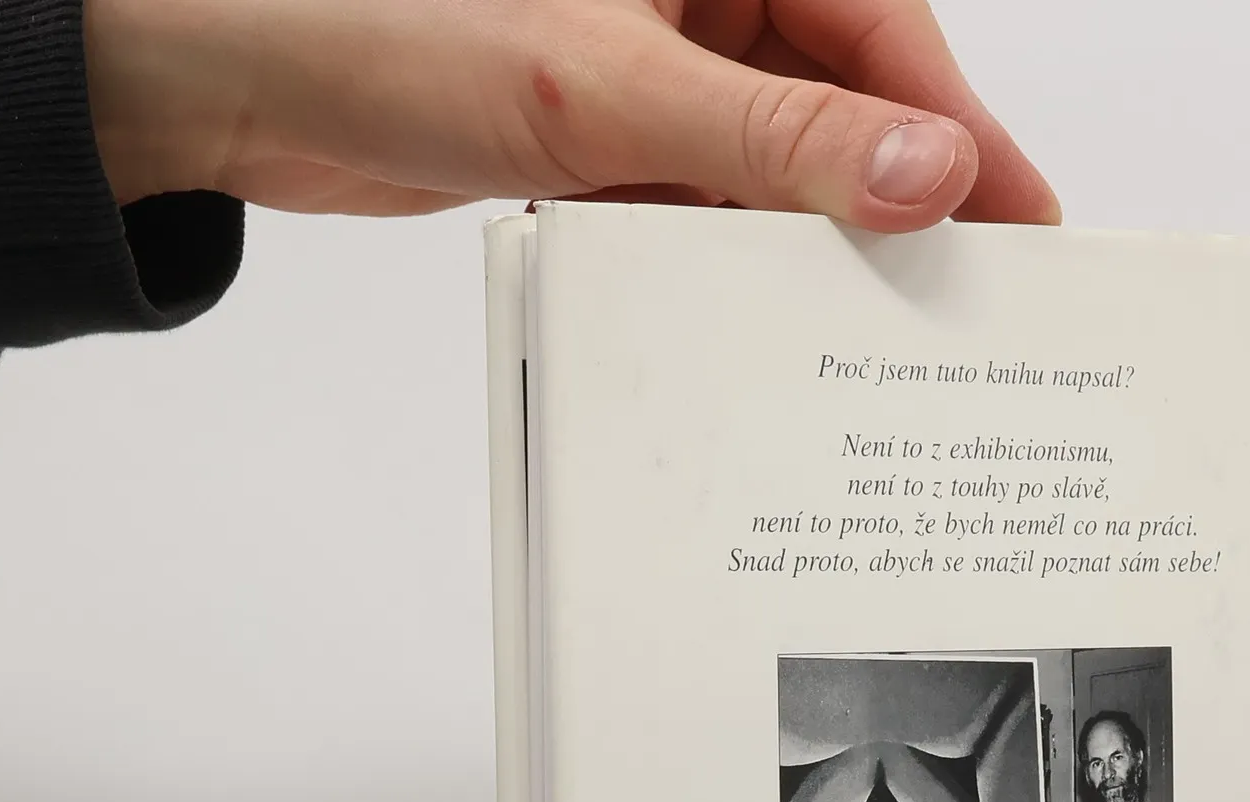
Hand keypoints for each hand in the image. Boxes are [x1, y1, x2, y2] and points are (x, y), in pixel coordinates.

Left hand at [82, 0, 1059, 230]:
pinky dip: (723, 248)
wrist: (227, 74)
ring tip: (865, 323)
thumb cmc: (380, 20)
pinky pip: (698, 190)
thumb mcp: (607, 91)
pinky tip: (752, 307)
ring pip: (769, 156)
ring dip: (804, 235)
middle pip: (837, 97)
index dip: (959, 132)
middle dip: (892, 196)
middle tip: (963, 292)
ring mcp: (644, 57)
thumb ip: (774, 140)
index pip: (882, 30)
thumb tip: (921, 174)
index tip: (1021, 218)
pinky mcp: (598, 123)